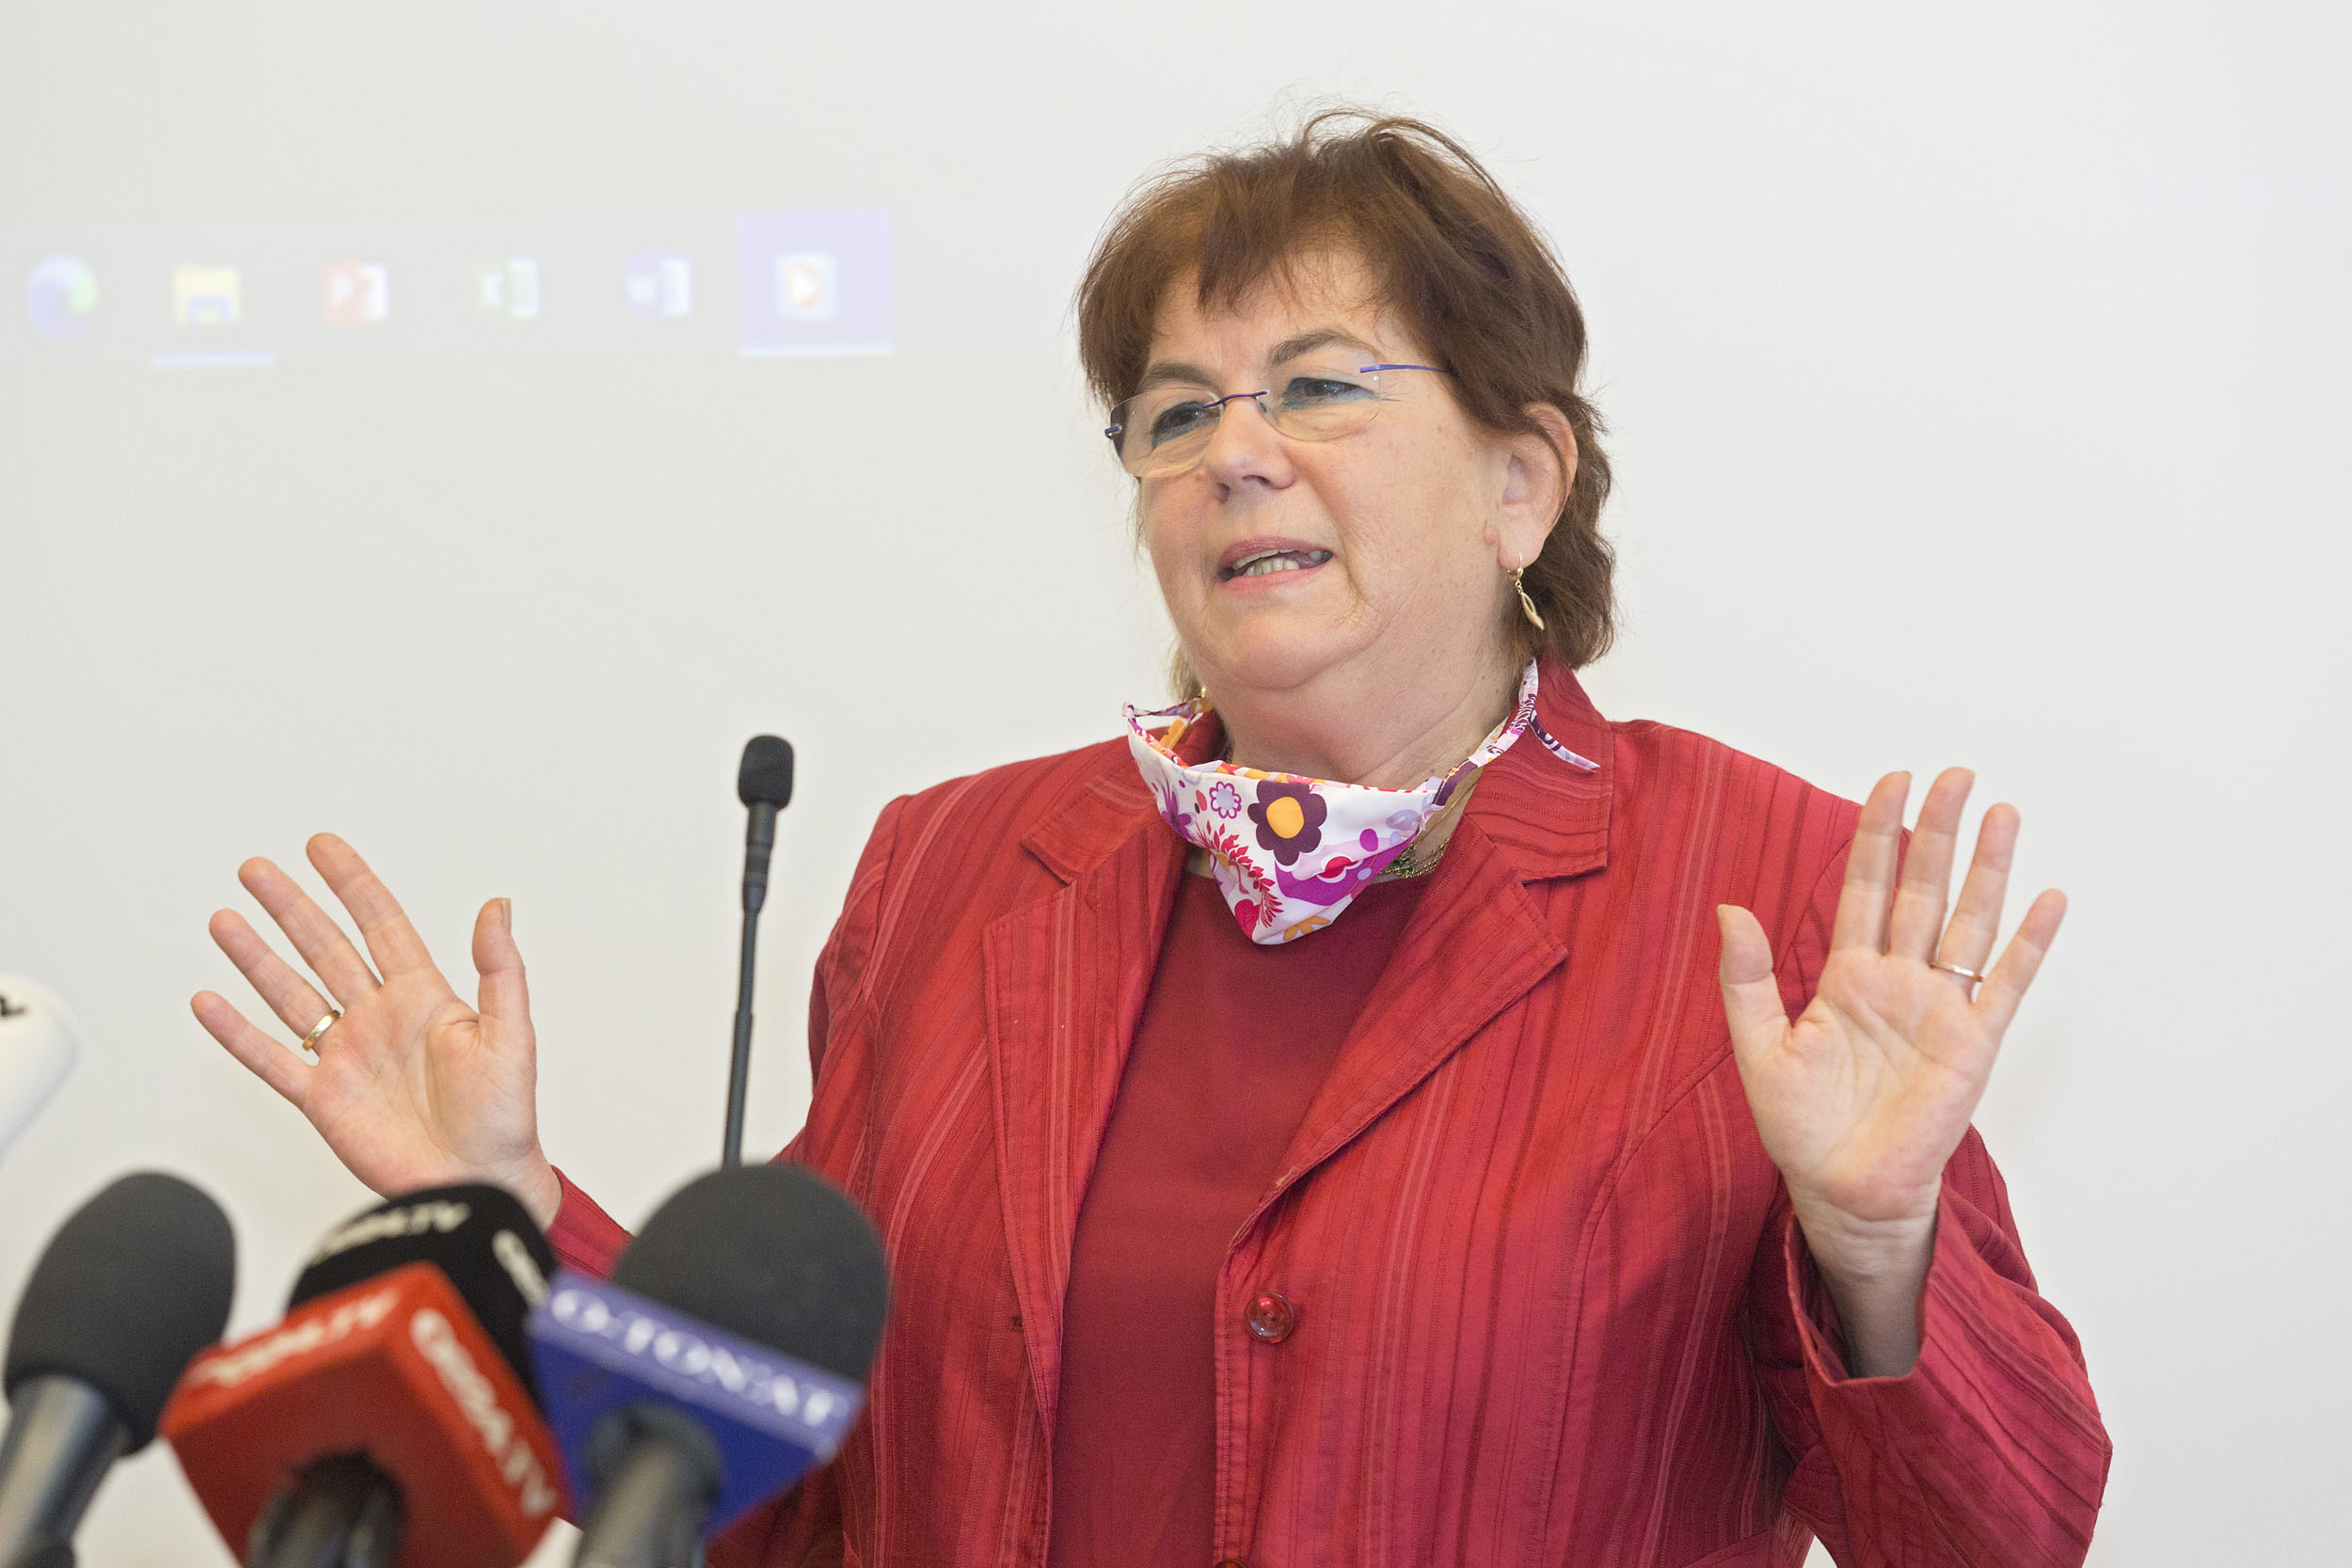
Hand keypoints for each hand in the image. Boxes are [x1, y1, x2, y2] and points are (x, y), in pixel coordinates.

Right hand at [192, 834, 560, 1226]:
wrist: (480, 1182)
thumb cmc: (505, 1117)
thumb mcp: (510, 1033)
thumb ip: (499, 968)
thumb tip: (498, 905)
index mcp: (425, 998)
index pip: (382, 925)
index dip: (353, 884)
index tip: (323, 847)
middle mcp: (380, 1019)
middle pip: (326, 948)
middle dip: (292, 907)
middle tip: (257, 870)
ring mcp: (348, 1057)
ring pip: (292, 994)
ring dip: (257, 958)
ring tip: (225, 919)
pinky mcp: (324, 1099)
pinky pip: (272, 1059)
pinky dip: (238, 1034)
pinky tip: (210, 1002)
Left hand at [1716, 769, 2064, 1372]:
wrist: (1840, 1191)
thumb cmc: (1800, 1127)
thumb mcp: (1758, 1047)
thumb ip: (1746, 979)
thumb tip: (1729, 909)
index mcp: (1848, 976)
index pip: (1866, 887)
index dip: (1878, 834)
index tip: (1890, 782)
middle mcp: (1899, 981)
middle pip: (1922, 889)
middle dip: (1937, 832)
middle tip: (1954, 773)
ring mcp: (1940, 1009)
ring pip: (1968, 922)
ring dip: (1988, 869)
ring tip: (2004, 812)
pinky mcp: (1973, 1045)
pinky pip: (2006, 985)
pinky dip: (2030, 944)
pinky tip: (2049, 899)